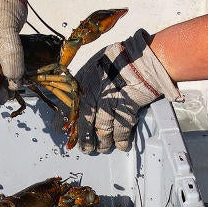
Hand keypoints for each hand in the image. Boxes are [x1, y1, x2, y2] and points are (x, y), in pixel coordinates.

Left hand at [75, 29, 181, 152]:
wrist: (143, 58)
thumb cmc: (119, 60)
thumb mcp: (95, 66)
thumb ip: (85, 84)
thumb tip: (77, 102)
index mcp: (83, 82)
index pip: (69, 107)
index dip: (66, 123)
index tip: (64, 133)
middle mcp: (94, 93)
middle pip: (86, 122)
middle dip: (85, 138)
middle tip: (86, 148)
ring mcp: (111, 101)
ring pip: (103, 128)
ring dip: (103, 142)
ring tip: (103, 148)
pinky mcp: (127, 107)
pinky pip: (122, 128)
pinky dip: (121, 139)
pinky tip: (121, 145)